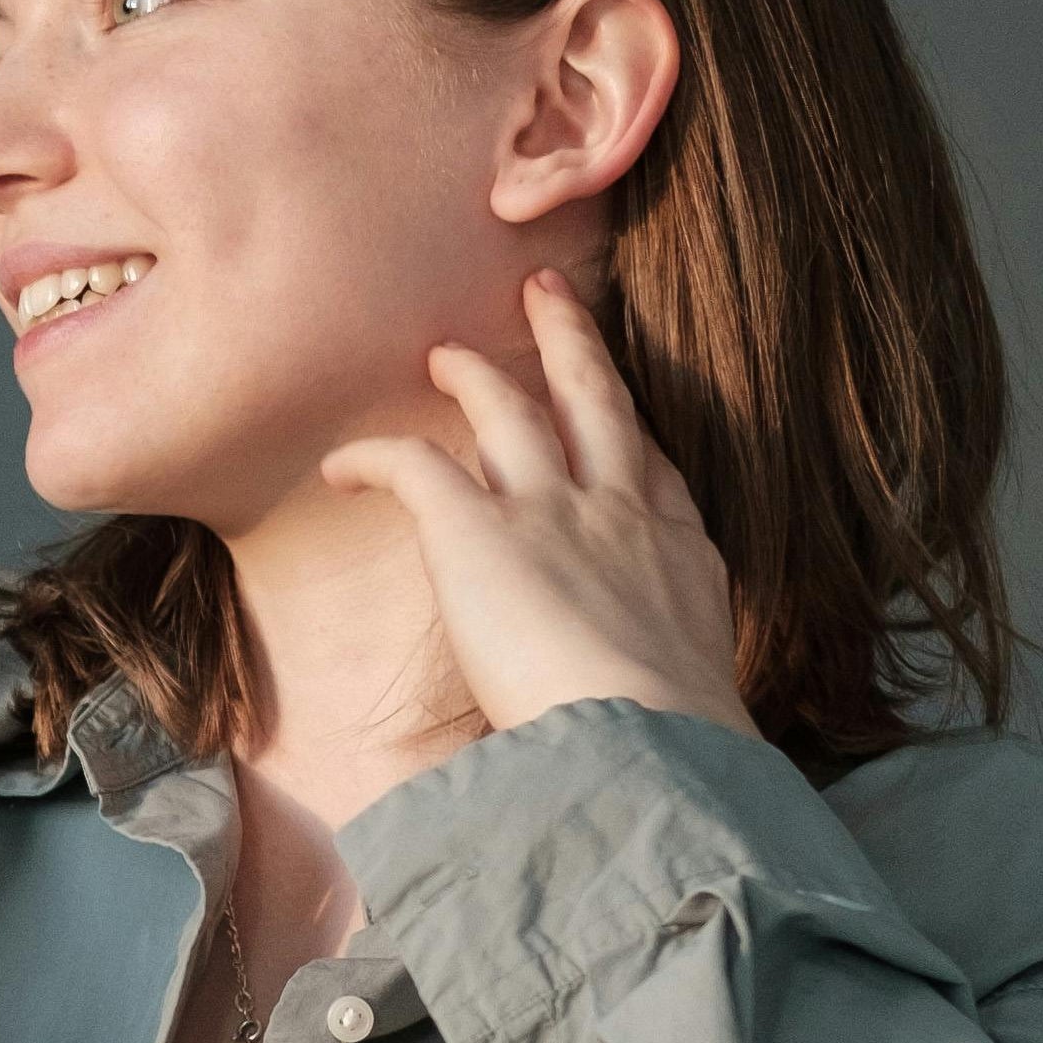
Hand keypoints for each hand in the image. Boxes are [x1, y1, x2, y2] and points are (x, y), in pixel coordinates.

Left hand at [316, 274, 753, 773]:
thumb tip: (648, 732)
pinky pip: (414, 467)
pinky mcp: (479, 530)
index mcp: (679, 557)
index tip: (618, 417)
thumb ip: (667, 685)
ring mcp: (552, 511)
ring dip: (476, 373)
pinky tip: (341, 464)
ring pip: (513, 408)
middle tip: (549, 293)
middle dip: (571, 342)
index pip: (653, 474)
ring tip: (445, 352)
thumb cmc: (678, 749)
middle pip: (598, 402)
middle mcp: (621, 513)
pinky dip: (375, 458)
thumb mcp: (700, 703)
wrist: (653, 742)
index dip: (630, 435)